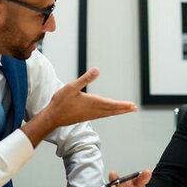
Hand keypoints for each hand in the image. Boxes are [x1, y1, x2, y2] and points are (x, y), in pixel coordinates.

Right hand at [22, 68, 136, 146]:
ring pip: (108, 113)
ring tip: (126, 110)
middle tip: (134, 108)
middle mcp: (94, 110)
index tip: (132, 105)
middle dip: (124, 109)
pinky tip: (110, 112)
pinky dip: (109, 113)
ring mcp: (90, 115)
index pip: (111, 104)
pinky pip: (102, 115)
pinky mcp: (86, 116)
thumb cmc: (61, 102)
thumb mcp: (72, 87)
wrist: (52, 117)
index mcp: (92, 102)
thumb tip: (97, 70)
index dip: (123, 105)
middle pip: (112, 110)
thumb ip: (85, 79)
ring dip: (118, 111)